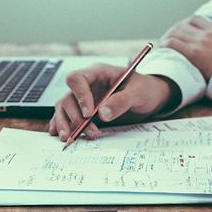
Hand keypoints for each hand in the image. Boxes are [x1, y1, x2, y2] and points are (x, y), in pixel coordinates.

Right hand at [48, 64, 174, 140]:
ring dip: (65, 124)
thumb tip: (103, 113)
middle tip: (89, 131)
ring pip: (64, 108)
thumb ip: (122, 101)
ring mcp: (84, 99)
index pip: (78, 79)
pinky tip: (60, 134)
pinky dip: (62, 126)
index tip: (89, 113)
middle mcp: (88, 85)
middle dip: (75, 116)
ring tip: (69, 139)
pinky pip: (67, 117)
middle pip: (69, 97)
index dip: (80, 95)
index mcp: (98, 73)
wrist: (151, 98)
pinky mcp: (84, 112)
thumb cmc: (145, 89)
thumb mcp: (139, 93)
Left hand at [160, 16, 211, 80]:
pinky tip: (160, 52)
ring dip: (165, 39)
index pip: (194, 20)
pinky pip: (172, 44)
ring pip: (174, 32)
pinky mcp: (194, 54)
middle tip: (165, 42)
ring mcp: (200, 42)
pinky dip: (164, 46)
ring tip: (161, 47)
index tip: (178, 33)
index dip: (183, 25)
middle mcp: (207, 34)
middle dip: (171, 32)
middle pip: (181, 25)